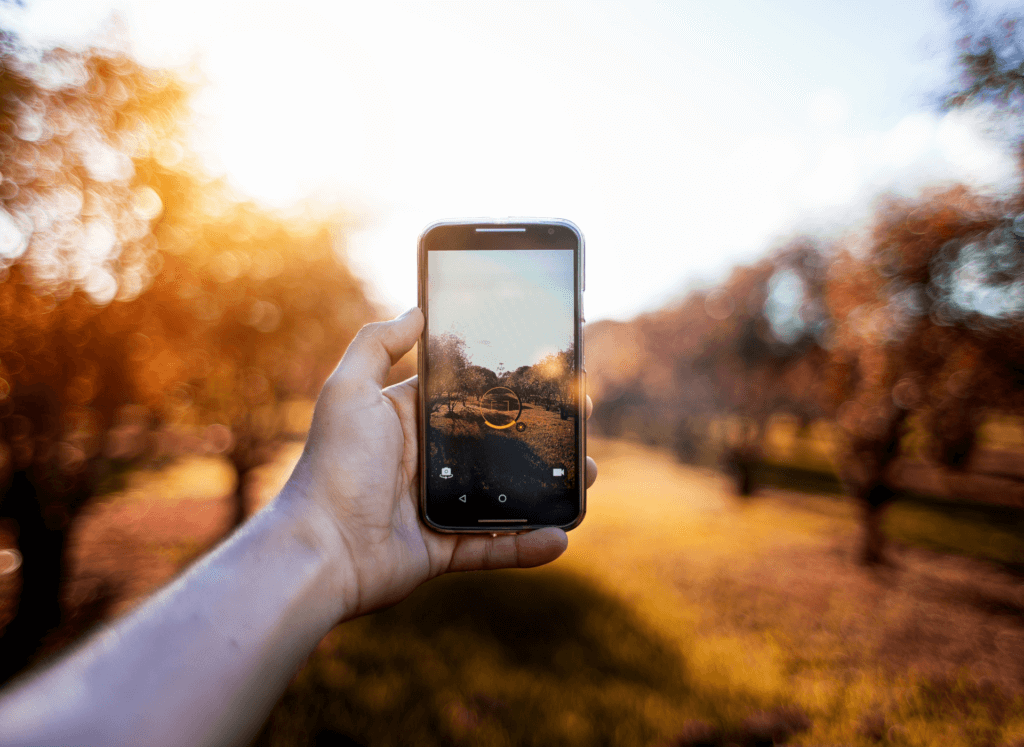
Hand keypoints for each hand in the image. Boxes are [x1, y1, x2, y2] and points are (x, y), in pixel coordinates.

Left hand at [280, 307, 597, 618]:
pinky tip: (561, 536)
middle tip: (580, 419)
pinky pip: (495, 547)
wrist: (320, 549)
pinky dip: (528, 544)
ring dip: (549, 487)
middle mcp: (426, 462)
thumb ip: (377, 345)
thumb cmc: (333, 465)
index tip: (548, 371)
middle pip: (496, 443)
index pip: (467, 396)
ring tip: (587, 472)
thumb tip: (416, 308)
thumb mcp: (348, 390)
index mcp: (409, 423)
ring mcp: (438, 507)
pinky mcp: (444, 549)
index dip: (507, 384)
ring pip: (506, 494)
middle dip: (540, 432)